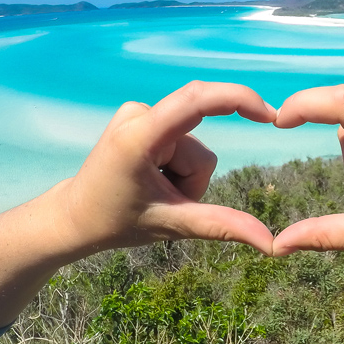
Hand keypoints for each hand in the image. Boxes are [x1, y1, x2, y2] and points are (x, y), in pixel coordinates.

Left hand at [60, 81, 275, 255]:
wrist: (74, 217)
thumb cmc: (114, 222)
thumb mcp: (171, 224)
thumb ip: (221, 226)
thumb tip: (270, 243)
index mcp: (140, 136)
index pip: (196, 101)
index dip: (237, 99)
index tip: (270, 115)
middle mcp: (139, 114)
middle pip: (199, 148)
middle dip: (192, 180)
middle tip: (163, 202)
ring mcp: (139, 113)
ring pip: (194, 149)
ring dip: (184, 178)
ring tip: (154, 194)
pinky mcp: (143, 118)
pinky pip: (183, 142)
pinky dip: (177, 168)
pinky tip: (151, 180)